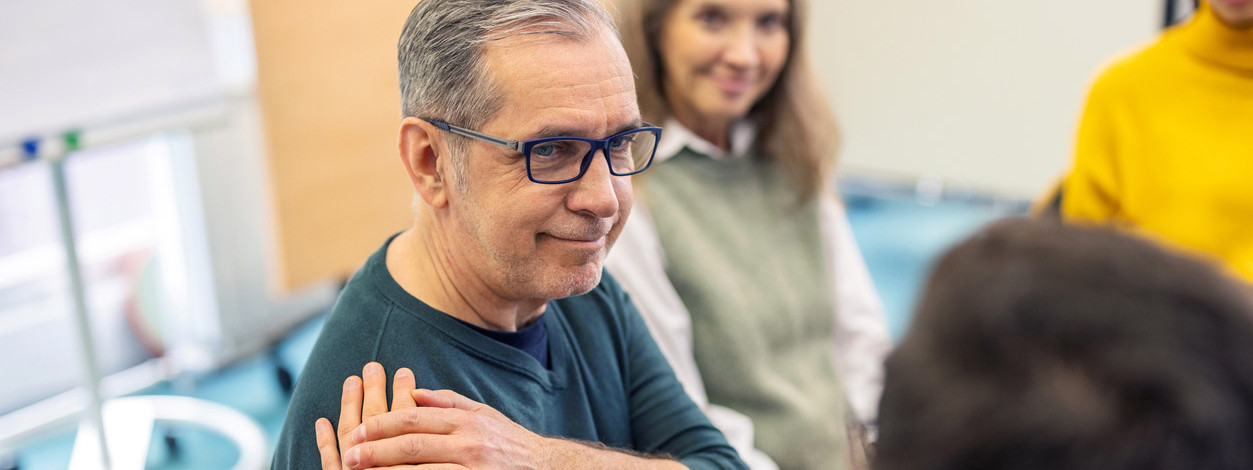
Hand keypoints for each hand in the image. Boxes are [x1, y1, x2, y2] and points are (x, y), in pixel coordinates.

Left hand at [315, 362, 417, 469]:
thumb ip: (424, 443)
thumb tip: (437, 418)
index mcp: (404, 456)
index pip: (406, 419)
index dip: (405, 393)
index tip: (404, 371)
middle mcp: (376, 461)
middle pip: (375, 419)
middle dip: (374, 390)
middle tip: (374, 366)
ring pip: (349, 433)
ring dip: (349, 405)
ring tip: (352, 381)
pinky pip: (329, 461)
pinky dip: (324, 441)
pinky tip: (322, 422)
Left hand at [343, 387, 547, 468]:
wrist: (546, 469)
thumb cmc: (509, 442)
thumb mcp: (483, 415)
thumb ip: (447, 403)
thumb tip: (412, 390)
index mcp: (467, 421)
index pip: (416, 418)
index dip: (383, 424)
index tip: (358, 431)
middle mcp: (470, 444)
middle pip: (413, 446)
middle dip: (376, 451)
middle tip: (350, 456)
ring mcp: (474, 469)